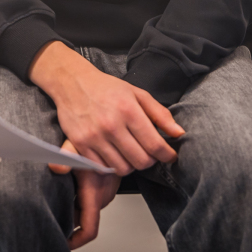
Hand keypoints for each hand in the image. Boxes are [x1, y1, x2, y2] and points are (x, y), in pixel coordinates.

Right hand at [29, 42, 183, 175]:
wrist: (72, 82)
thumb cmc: (106, 88)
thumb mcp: (137, 94)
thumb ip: (160, 114)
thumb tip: (178, 133)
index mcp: (129, 110)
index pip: (155, 145)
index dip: (167, 155)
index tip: (169, 156)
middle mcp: (111, 125)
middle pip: (141, 161)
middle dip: (150, 161)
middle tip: (148, 153)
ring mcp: (94, 136)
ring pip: (122, 168)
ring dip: (131, 165)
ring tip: (130, 153)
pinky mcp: (80, 144)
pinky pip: (103, 167)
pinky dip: (111, 164)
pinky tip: (114, 153)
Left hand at [50, 140, 119, 250]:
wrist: (119, 127)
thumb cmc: (99, 133)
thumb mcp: (78, 144)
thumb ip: (66, 154)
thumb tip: (54, 167)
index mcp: (96, 191)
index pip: (89, 229)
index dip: (75, 241)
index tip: (62, 244)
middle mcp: (104, 194)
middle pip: (86, 220)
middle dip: (70, 223)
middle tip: (49, 218)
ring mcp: (107, 190)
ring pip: (89, 210)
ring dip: (75, 210)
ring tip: (56, 202)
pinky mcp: (107, 184)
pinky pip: (92, 199)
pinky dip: (80, 200)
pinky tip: (68, 187)